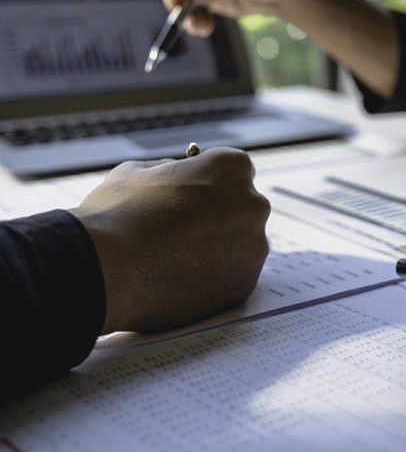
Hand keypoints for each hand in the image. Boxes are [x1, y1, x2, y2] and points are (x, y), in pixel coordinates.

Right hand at [70, 148, 271, 333]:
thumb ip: (171, 170)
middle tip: (183, 229)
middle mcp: (253, 204)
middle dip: (219, 216)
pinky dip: (213, 277)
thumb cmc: (117, 216)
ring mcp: (253, 246)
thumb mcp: (138, 171)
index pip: (233, 171)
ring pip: (240, 244)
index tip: (193, 194)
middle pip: (242, 207)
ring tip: (176, 256)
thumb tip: (178, 175)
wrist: (106, 270)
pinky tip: (181, 276)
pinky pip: (232, 275)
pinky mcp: (244, 283)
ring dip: (217, 247)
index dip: (210, 183)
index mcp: (232, 168)